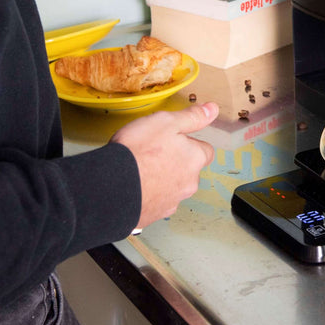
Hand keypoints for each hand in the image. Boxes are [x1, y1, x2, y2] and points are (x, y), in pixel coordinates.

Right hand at [110, 102, 218, 228]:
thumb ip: (191, 117)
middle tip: (153, 152)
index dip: (190, 143)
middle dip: (176, 162)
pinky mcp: (155, 215)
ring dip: (162, 179)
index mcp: (194, 159)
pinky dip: (150, 194)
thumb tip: (212, 109)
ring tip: (141, 169)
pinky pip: (157, 202)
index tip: (174, 139)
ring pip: (173, 187)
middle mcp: (189, 183)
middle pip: (189, 170)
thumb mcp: (166, 122)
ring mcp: (172, 201)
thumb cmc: (139, 152)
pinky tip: (135, 186)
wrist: (112, 187)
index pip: (205, 151)